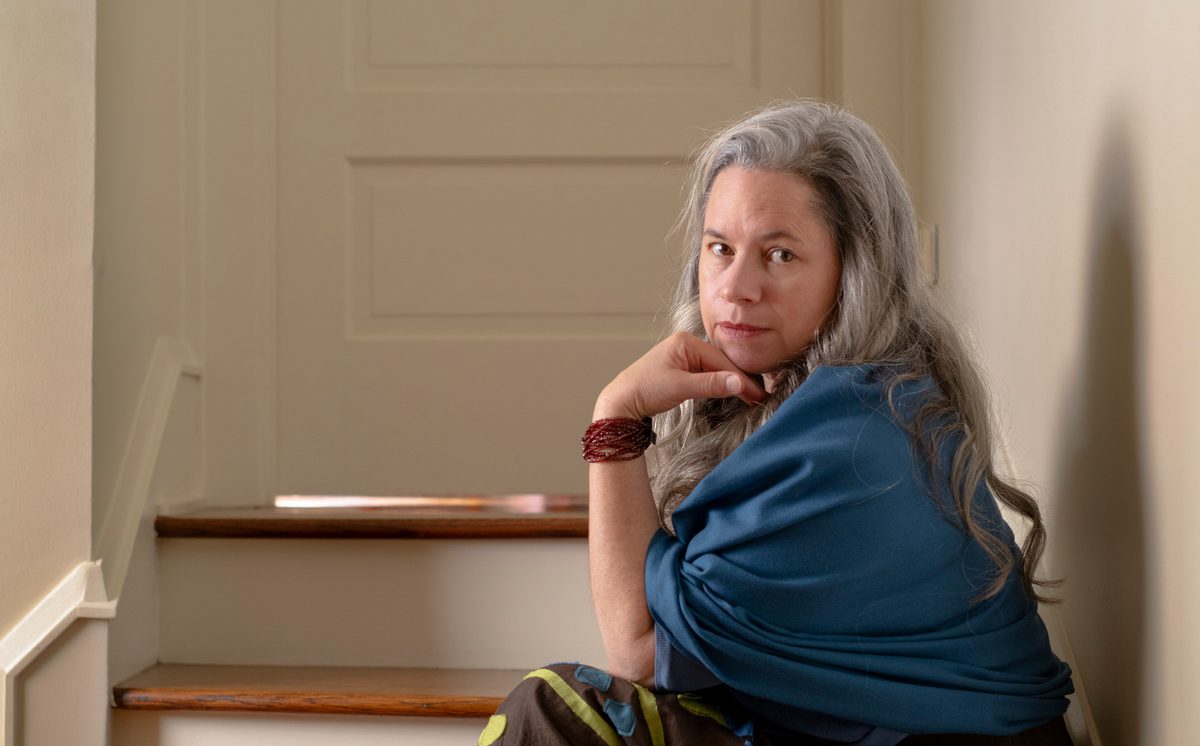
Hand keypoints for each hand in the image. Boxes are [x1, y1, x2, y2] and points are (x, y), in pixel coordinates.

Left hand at [594, 332, 766, 419]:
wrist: (621, 402)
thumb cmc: (645, 390)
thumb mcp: (681, 387)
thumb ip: (711, 384)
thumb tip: (739, 383)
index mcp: (686, 341)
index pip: (721, 361)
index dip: (741, 379)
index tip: (758, 394)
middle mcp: (685, 344)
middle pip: (720, 363)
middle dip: (738, 381)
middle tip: (759, 397)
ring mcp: (683, 356)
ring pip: (714, 370)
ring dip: (730, 383)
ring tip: (750, 396)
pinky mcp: (680, 368)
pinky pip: (705, 374)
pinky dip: (718, 384)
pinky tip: (730, 392)